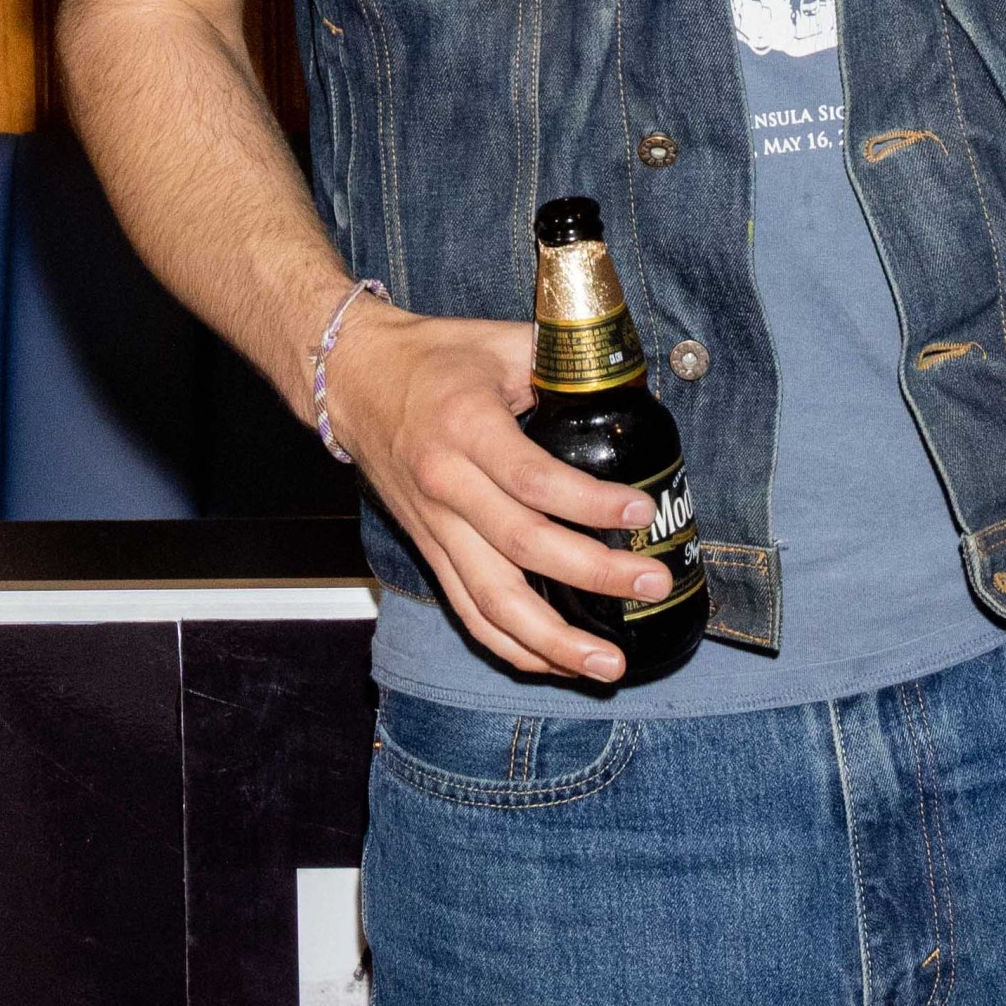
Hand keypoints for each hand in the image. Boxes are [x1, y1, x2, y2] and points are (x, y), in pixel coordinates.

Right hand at [322, 300, 673, 684]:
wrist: (352, 379)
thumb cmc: (433, 357)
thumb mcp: (499, 341)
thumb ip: (561, 361)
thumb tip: (627, 380)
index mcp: (468, 427)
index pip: (534, 479)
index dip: (591, 503)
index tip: (642, 511)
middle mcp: (448, 485)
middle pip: (524, 548)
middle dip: (594, 574)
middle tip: (652, 582)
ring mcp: (435, 527)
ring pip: (493, 601)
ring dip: (554, 641)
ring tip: (609, 663)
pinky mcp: (428, 552)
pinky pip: (469, 613)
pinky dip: (513, 647)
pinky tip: (557, 664)